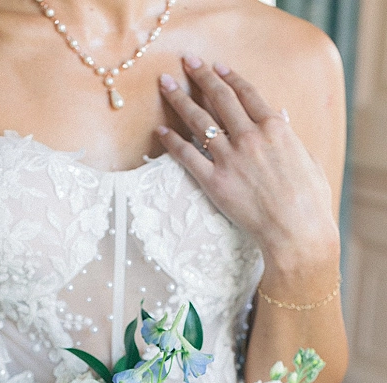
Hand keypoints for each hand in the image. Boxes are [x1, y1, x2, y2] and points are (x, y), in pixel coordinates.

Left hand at [157, 57, 338, 275]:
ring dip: (180, 100)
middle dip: (202, 77)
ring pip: (199, 121)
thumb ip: (291, 137)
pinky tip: (160, 131)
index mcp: (275, 128)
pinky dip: (172, 142)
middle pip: (220, 98)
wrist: (296, 230)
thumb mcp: (308, 160)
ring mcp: (231, 158)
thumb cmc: (309, 201)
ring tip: (166, 85)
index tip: (217, 66)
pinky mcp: (215, 182)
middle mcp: (250, 137)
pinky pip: (187, 156)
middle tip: (187, 63)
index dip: (230, 76)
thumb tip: (283, 118)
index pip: (247, 93)